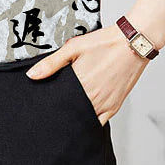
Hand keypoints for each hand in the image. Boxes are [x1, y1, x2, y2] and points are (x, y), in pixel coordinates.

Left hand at [25, 25, 149, 125]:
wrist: (132, 42)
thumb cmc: (104, 43)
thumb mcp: (74, 47)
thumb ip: (51, 63)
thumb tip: (32, 75)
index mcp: (80, 84)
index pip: (58, 104)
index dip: (50, 106)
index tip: (43, 106)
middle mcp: (93, 98)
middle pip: (71, 114)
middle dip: (61, 112)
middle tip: (54, 109)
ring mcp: (105, 104)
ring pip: (85, 120)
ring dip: (76, 118)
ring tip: (67, 112)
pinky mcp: (115, 106)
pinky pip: (100, 122)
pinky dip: (91, 121)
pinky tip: (84, 115)